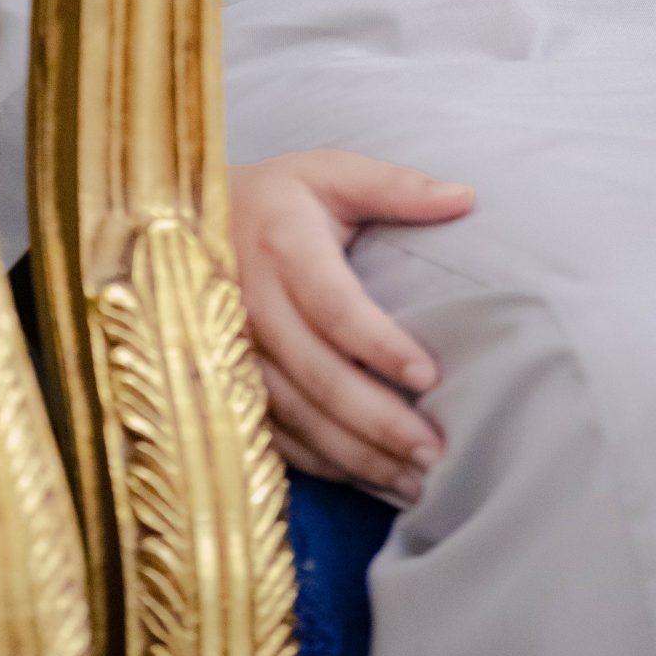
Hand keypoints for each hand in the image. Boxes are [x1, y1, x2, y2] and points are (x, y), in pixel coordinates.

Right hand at [229, 148, 474, 502]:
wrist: (190, 220)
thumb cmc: (280, 197)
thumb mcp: (331, 172)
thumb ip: (396, 186)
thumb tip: (466, 196)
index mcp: (282, 245)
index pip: (333, 305)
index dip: (379, 344)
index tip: (429, 375)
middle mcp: (250, 303)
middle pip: (317, 375)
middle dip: (378, 420)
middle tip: (434, 450)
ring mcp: (233, 351)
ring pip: (297, 417)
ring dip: (356, 456)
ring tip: (414, 483)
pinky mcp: (228, 384)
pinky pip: (275, 436)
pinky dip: (323, 465)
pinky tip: (368, 481)